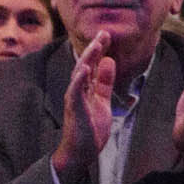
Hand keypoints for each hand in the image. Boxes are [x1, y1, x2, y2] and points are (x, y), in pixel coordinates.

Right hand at [51, 31, 114, 183]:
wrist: (82, 150)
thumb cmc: (90, 126)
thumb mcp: (102, 99)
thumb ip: (104, 82)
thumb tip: (109, 61)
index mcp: (87, 87)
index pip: (93, 64)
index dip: (100, 49)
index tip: (107, 34)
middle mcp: (78, 89)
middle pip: (86, 64)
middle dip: (94, 48)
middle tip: (104, 33)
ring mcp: (75, 98)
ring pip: (79, 75)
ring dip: (87, 59)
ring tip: (96, 45)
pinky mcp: (74, 109)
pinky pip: (75, 92)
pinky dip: (79, 80)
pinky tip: (85, 69)